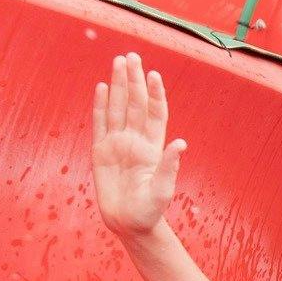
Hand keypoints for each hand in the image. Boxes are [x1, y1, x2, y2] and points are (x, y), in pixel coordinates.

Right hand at [91, 51, 179, 239]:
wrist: (128, 224)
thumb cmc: (150, 211)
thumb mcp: (163, 191)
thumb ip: (169, 167)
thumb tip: (181, 144)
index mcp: (153, 147)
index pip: (154, 113)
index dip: (154, 94)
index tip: (154, 75)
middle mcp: (136, 140)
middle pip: (134, 104)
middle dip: (133, 80)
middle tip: (132, 56)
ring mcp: (117, 144)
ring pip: (117, 108)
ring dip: (118, 86)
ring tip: (119, 62)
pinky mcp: (101, 151)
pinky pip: (100, 124)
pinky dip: (100, 105)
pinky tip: (101, 87)